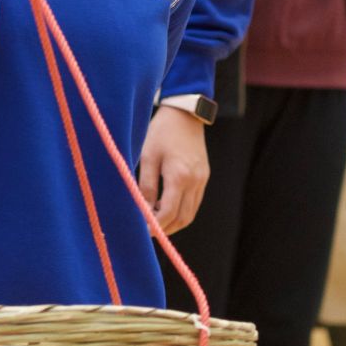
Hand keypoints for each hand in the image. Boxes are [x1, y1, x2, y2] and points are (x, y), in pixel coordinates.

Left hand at [138, 106, 209, 235]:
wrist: (185, 114)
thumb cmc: (162, 132)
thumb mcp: (148, 156)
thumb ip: (145, 185)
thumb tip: (141, 209)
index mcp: (179, 176)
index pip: (167, 213)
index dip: (154, 226)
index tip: (141, 231)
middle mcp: (195, 181)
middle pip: (182, 218)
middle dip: (165, 230)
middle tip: (147, 231)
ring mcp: (202, 179)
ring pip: (190, 214)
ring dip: (174, 223)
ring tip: (155, 222)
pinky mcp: (204, 176)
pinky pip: (195, 202)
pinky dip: (182, 211)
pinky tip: (166, 209)